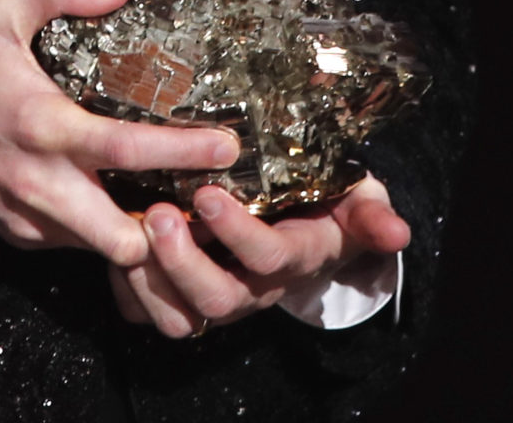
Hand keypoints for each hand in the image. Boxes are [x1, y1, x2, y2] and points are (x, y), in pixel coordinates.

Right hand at [0, 0, 239, 268]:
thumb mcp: (1, 7)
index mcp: (42, 125)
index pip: (127, 149)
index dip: (184, 153)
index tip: (229, 149)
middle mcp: (38, 183)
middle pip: (123, 239)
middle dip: (167, 230)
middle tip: (198, 198)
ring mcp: (25, 216)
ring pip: (100, 251)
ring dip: (135, 233)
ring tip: (165, 201)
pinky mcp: (15, 232)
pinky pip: (72, 244)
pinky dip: (97, 231)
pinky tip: (111, 197)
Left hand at [110, 176, 410, 339]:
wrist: (307, 230)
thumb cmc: (327, 206)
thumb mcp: (358, 203)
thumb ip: (372, 216)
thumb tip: (400, 232)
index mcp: (293, 259)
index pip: (267, 258)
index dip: (237, 233)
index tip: (208, 194)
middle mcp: (253, 288)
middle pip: (217, 299)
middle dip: (183, 262)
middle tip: (157, 214)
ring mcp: (216, 296)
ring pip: (179, 318)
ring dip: (148, 280)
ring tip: (127, 230)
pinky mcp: (182, 299)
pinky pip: (145, 315)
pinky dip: (124, 290)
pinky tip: (113, 247)